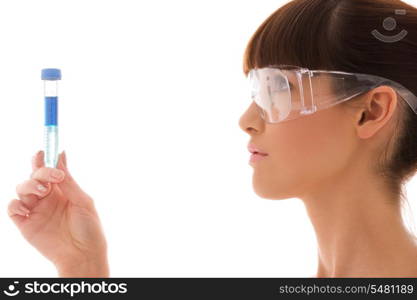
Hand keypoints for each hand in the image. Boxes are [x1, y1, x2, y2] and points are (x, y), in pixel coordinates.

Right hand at [7, 150, 108, 276]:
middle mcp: (48, 198)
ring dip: (29, 185)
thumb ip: (68, 181)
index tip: (44, 150)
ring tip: (43, 192)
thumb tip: (61, 155)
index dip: (45, 159)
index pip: (50, 170)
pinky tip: (27, 208)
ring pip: (22, 188)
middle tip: (52, 176)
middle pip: (34, 175)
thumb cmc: (89, 228)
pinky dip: (16, 205)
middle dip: (40, 170)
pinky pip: (13, 208)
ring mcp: (36, 210)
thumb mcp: (82, 201)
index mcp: (63, 190)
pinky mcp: (26, 224)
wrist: (83, 254)